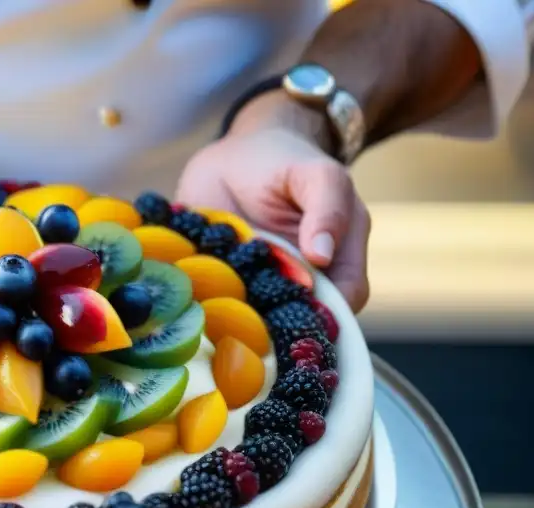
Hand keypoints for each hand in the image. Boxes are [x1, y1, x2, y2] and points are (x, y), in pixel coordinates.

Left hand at [176, 93, 370, 311]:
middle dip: (273, 329)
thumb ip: (328, 206)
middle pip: (293, 324)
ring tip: (216, 304)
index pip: (340, 307)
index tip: (291, 317)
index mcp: (335, 263)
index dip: (323, 319)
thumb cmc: (284, 160)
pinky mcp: (220, 289)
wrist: (236, 153)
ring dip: (236, 320)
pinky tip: (193, 299)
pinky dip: (206, 305)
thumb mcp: (315, 172)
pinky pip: (215, 307)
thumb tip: (322, 255)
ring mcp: (258, 291)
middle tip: (245, 316)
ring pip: (253, 324)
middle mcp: (298, 286)